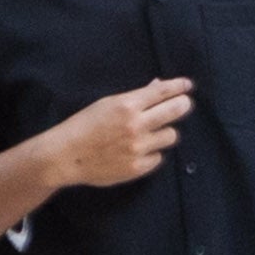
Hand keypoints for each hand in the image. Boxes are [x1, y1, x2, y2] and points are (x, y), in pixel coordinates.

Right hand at [44, 79, 190, 191]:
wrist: (66, 156)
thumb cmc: (83, 125)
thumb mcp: (107, 104)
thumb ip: (135, 97)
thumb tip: (158, 86)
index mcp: (127, 105)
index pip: (163, 91)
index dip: (179, 87)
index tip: (188, 86)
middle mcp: (136, 125)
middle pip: (176, 111)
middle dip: (183, 105)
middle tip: (183, 104)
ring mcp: (139, 148)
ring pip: (171, 135)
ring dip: (166, 131)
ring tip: (155, 132)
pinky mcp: (138, 168)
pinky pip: (158, 157)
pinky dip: (153, 153)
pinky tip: (141, 150)